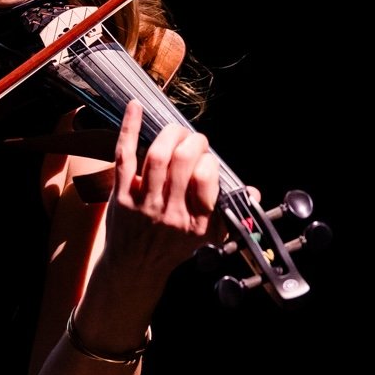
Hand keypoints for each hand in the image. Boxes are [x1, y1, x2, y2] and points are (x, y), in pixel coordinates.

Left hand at [105, 99, 222, 275]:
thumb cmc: (173, 247)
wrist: (134, 268)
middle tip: (193, 142)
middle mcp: (170, 212)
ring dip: (169, 134)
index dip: (208, 160)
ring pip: (157, 155)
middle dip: (192, 140)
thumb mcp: (209, 238)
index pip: (207, 177)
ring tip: (175, 132)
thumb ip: (232, 214)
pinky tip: (135, 106)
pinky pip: (124, 156)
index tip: (206, 161)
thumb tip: (253, 193)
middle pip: (182, 160)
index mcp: (197, 221)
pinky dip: (130, 128)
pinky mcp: (121, 197)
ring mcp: (143, 204)